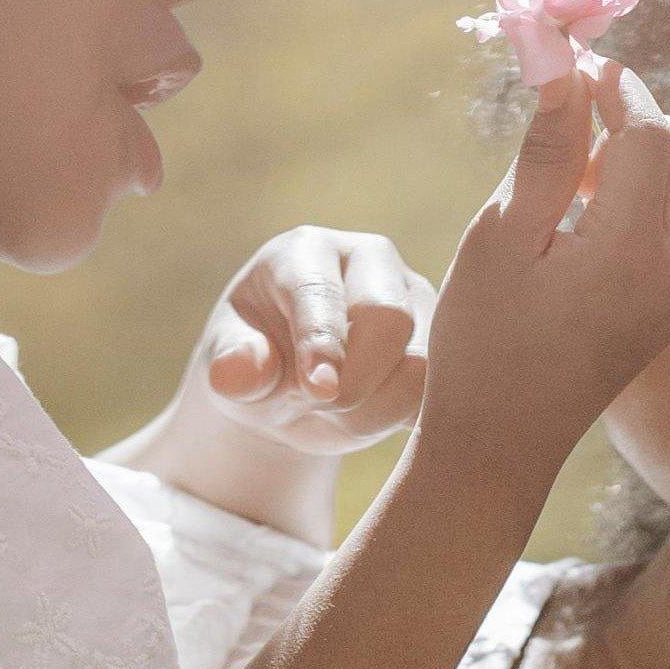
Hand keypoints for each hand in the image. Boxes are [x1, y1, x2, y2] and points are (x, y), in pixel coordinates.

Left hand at [191, 225, 433, 456]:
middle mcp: (371, 261)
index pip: (323, 293)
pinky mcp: (442, 342)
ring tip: (336, 413)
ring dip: (376, 408)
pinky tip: (372, 416)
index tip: (318, 392)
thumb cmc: (256, 366)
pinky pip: (439, 391)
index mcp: (308, 251)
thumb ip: (233, 366)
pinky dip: (405, 417)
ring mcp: (415, 298)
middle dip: (353, 380)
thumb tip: (240, 373)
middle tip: (319, 406)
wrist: (292, 393)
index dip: (322, 344)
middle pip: (389, 317)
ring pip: (422, 362)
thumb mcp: (227, 367)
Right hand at [419, 52, 669, 474]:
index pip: (648, 133)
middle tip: (581, 137)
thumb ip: (545, 151)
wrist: (503, 443)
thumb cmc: (482, 340)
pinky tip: (599, 220)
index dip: (612, 87)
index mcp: (627, 252)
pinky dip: (668, 200)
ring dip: (668, 161)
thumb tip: (566, 66)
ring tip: (592, 182)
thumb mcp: (499, 238)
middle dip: (650, 120)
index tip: (572, 67)